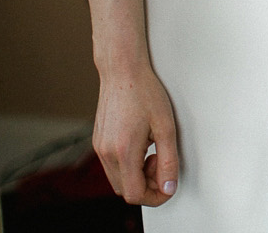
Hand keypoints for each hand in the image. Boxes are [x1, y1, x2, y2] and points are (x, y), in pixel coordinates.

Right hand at [93, 63, 178, 206]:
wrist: (122, 70)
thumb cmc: (145, 92)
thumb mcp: (165, 126)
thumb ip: (169, 160)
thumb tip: (169, 187)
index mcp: (123, 151)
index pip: (135, 194)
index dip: (154, 196)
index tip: (167, 183)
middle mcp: (106, 153)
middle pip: (125, 191)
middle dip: (147, 184)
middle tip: (161, 159)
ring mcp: (100, 148)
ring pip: (118, 180)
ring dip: (137, 175)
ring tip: (151, 149)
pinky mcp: (98, 142)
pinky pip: (112, 166)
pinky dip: (128, 165)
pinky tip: (140, 143)